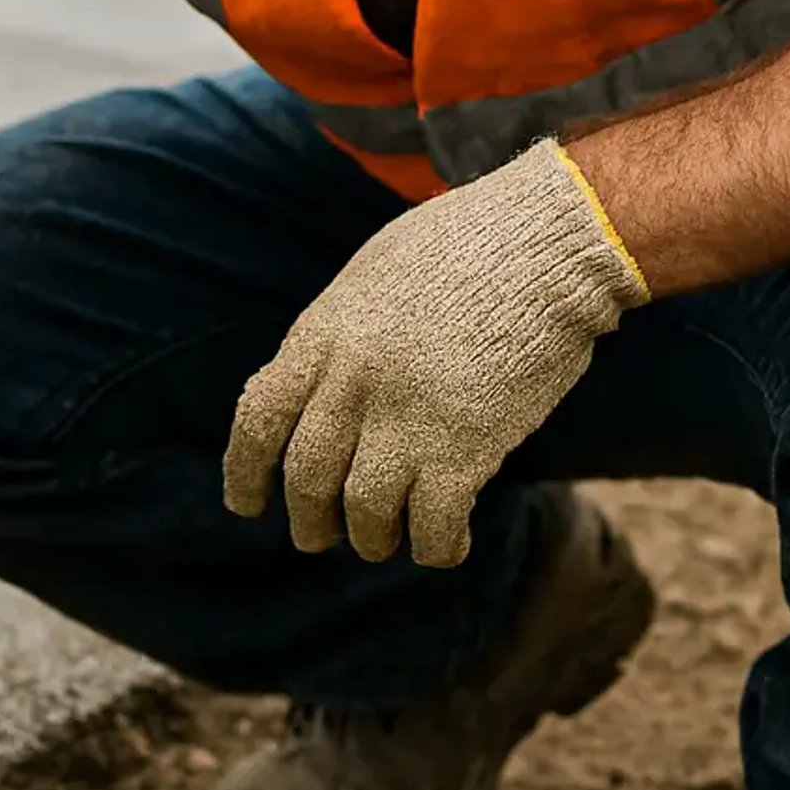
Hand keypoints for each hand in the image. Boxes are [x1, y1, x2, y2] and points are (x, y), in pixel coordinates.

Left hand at [223, 141, 646, 566]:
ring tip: (384, 542)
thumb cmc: (469, 245)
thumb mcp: (375, 275)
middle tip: (320, 537)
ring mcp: (406, 416)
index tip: (247, 505)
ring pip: (364, 514)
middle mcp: (353, 381)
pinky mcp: (465, 445)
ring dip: (372, 540)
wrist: (545, 240)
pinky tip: (449, 544)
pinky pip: (434, 527)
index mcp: (323, 334)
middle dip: (310, 522)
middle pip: (306, 479)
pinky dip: (437, 548)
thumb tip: (316, 383)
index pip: (258, 418)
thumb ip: (339, 334)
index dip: (244, 472)